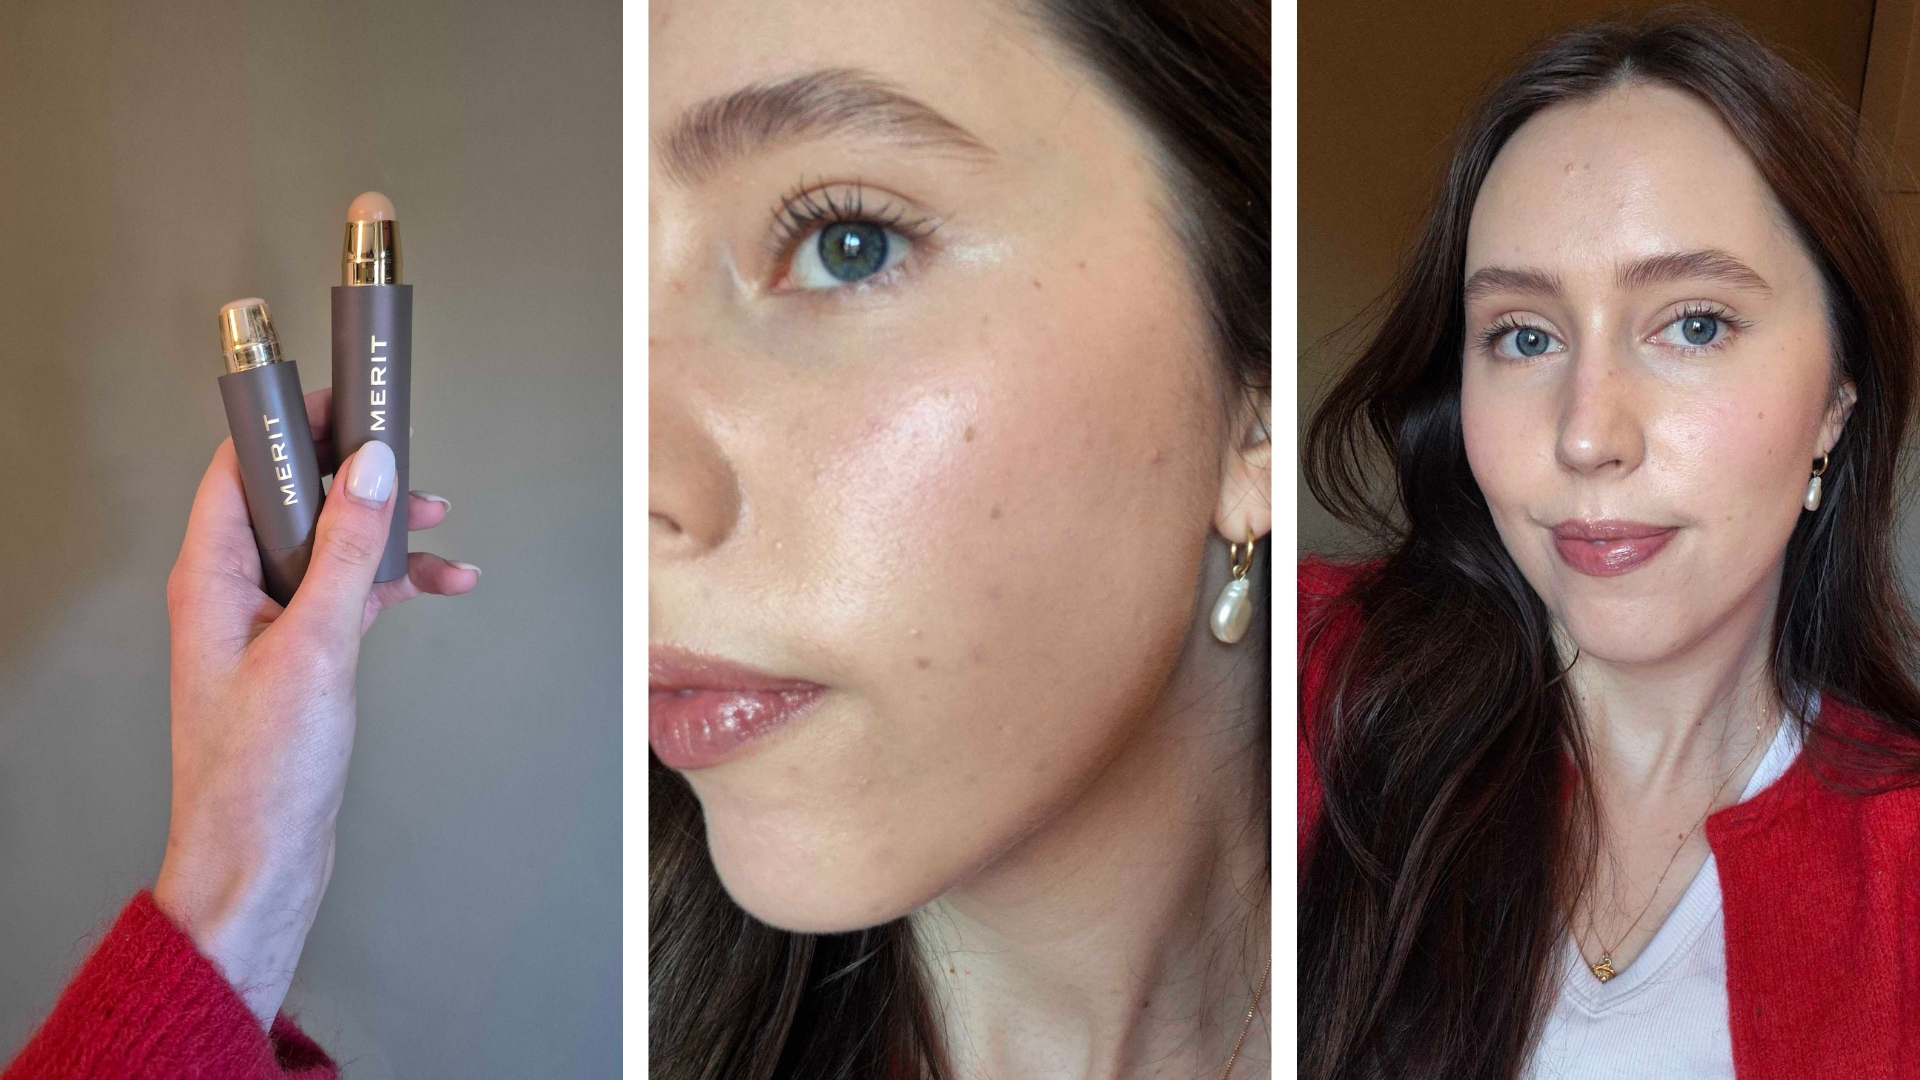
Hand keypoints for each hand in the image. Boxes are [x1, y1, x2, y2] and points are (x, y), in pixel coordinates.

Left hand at [153, 387, 478, 1024]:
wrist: (258, 863)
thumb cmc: (258, 777)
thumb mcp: (315, 647)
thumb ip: (348, 551)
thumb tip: (370, 469)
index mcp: (210, 577)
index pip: (241, 467)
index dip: (290, 422)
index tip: (342, 392)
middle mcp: (233, 592)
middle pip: (294, 498)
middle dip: (356, 473)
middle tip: (404, 444)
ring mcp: (268, 624)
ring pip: (332, 545)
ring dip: (386, 531)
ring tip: (439, 519)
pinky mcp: (301, 655)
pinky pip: (351, 593)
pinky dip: (396, 583)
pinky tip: (442, 583)